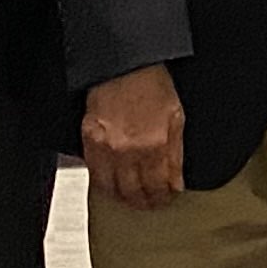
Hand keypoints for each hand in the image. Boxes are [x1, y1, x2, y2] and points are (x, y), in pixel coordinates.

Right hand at [82, 65, 186, 210]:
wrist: (124, 64)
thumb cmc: (152, 84)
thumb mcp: (177, 118)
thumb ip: (176, 154)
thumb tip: (176, 182)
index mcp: (156, 145)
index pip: (161, 187)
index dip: (164, 197)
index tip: (166, 198)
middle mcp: (131, 150)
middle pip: (137, 193)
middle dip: (146, 202)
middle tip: (150, 203)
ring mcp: (108, 148)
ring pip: (114, 190)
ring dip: (124, 198)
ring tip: (131, 198)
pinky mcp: (90, 141)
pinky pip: (95, 174)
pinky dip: (104, 184)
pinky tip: (112, 185)